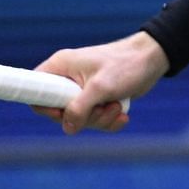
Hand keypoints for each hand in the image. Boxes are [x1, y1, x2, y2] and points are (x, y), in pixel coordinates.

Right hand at [33, 31, 167, 133]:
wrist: (153, 59)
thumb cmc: (126, 65)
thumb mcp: (100, 87)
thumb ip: (80, 108)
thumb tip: (68, 128)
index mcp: (61, 66)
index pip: (36, 90)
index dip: (44, 106)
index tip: (62, 112)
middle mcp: (68, 78)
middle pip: (59, 111)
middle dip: (83, 117)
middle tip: (102, 108)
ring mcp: (82, 89)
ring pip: (79, 118)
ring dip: (100, 119)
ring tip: (117, 107)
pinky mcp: (97, 98)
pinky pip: (94, 119)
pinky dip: (108, 120)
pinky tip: (122, 115)